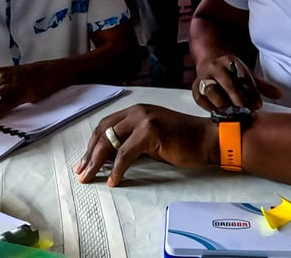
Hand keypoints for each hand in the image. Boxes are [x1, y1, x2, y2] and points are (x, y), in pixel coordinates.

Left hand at [73, 104, 216, 186]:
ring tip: (90, 177)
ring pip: (110, 141)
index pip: (105, 125)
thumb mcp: (152, 139)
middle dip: (89, 154)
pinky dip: (117, 168)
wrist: (208, 140)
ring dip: (97, 162)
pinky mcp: (151, 132)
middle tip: (81, 173)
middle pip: (103, 132)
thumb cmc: (184, 142)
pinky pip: (126, 153)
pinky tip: (114, 180)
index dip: (91, 144)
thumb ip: (132, 143)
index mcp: (136, 111)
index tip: (83, 162)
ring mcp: (144, 119)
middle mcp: (137, 111)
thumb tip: (110, 159)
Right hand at [192, 55, 280, 111]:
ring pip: (212, 91)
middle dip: (238, 98)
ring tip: (231, 112)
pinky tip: (219, 112)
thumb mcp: (244, 73)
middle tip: (245, 109)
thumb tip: (278, 94)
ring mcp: (204, 76)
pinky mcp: (196, 87)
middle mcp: (215, 67)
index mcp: (230, 60)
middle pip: (228, 83)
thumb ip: (260, 85)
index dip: (252, 92)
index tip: (257, 105)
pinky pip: (201, 99)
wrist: (208, 61)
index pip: (243, 76)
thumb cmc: (229, 71)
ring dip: (223, 103)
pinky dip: (210, 107)